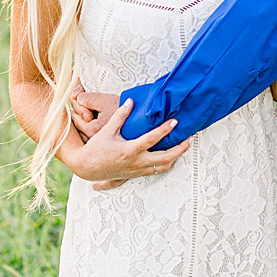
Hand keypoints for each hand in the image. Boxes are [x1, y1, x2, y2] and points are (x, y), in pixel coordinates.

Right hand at [57, 96, 186, 188]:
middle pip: (165, 158)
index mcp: (129, 150)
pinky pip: (156, 171)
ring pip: (163, 167)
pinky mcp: (136, 174)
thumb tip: (130, 102)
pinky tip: (171, 155)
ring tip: (184, 146)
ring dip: (175, 157)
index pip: (151, 139)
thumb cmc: (96, 149)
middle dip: (180, 149)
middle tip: (190, 138)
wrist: (86, 168)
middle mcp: (136, 162)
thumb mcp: (107, 131)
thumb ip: (120, 116)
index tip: (175, 121)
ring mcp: (137, 170)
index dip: (164, 130)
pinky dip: (165, 164)